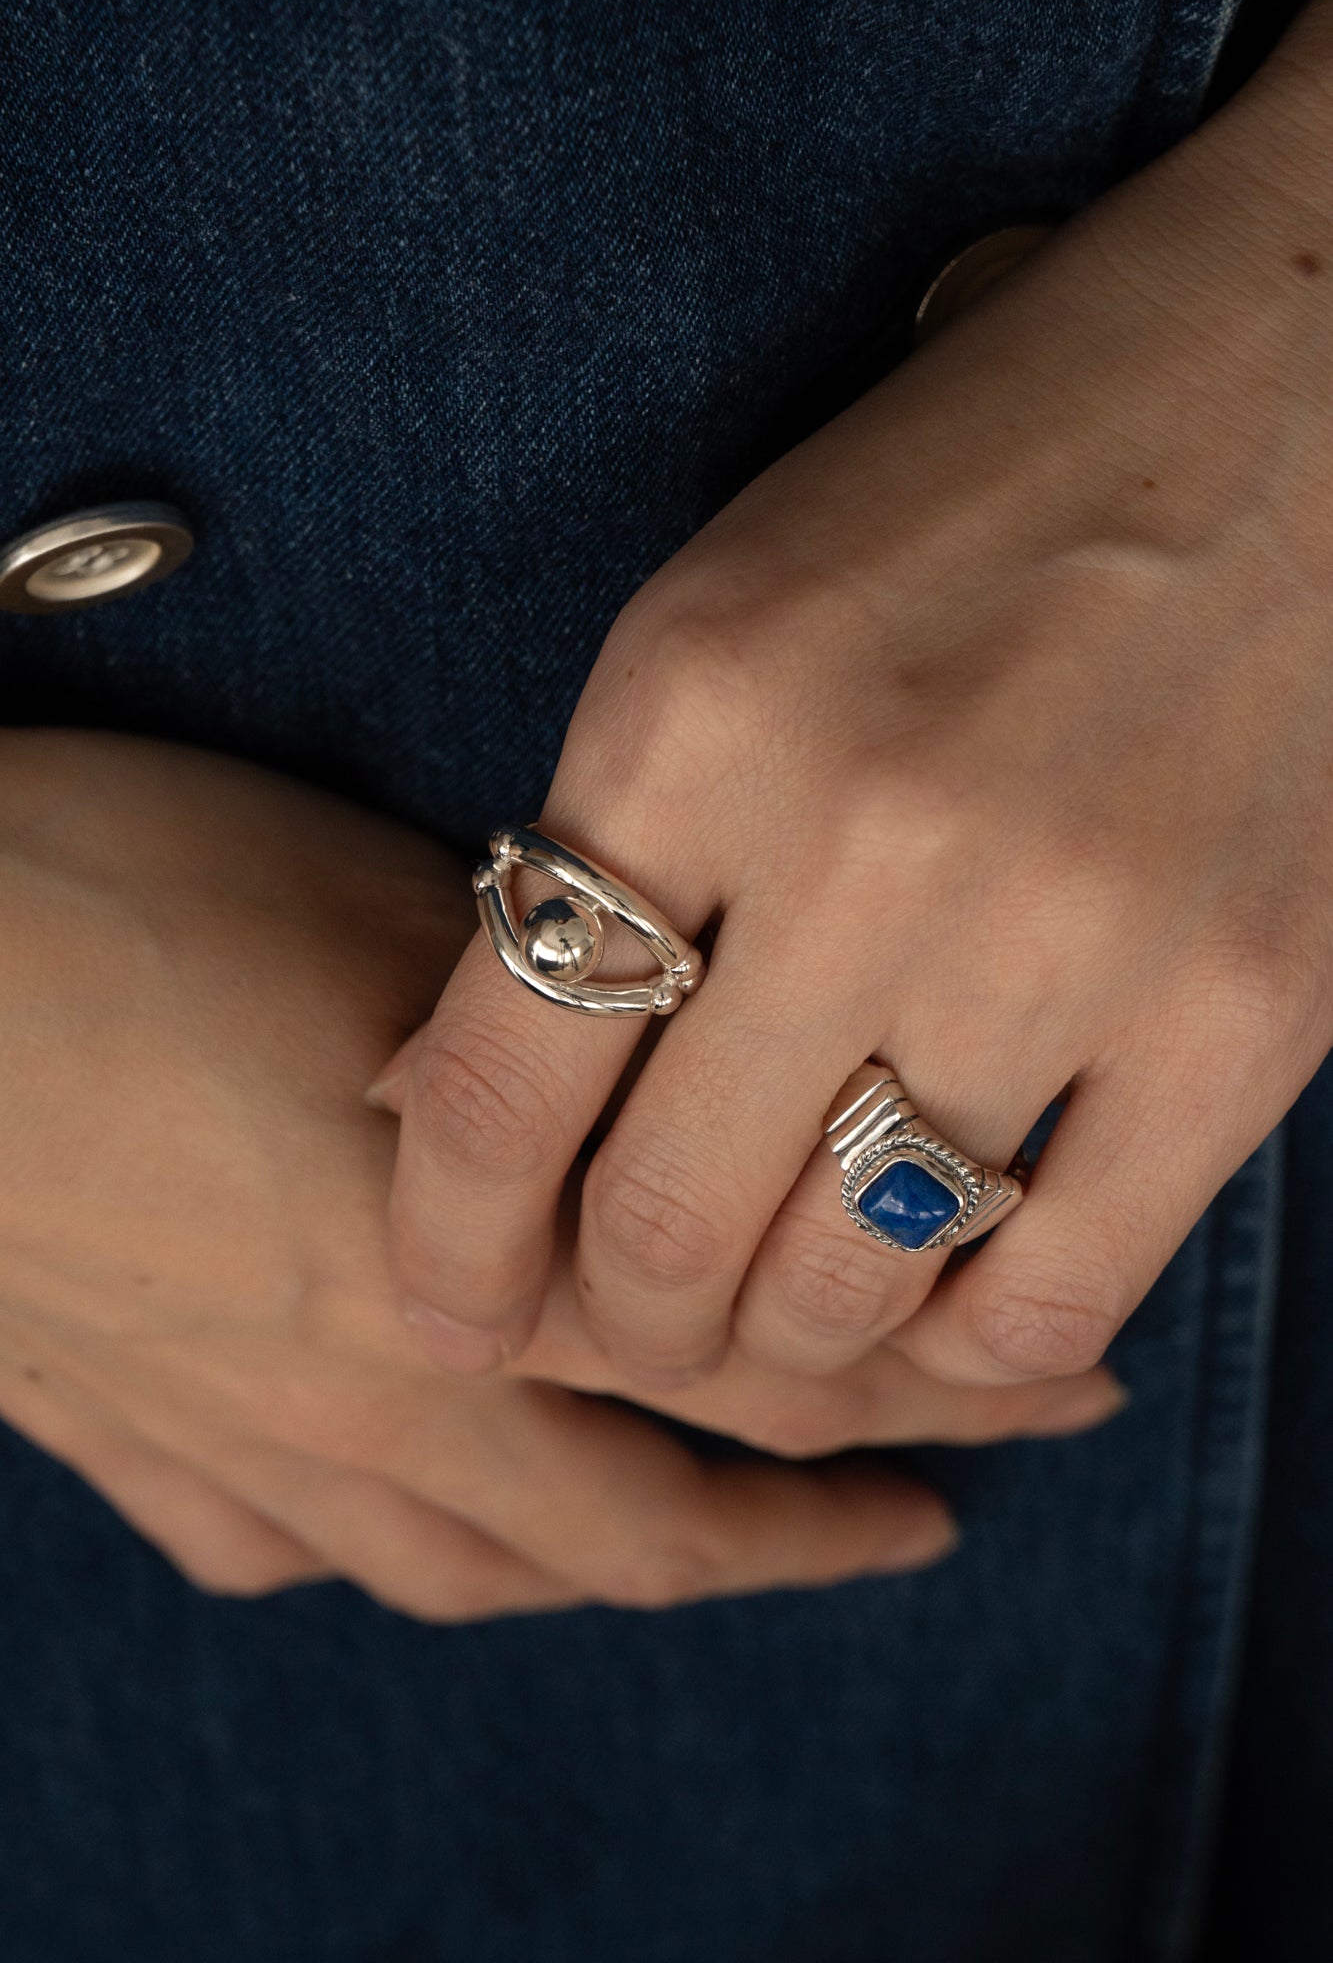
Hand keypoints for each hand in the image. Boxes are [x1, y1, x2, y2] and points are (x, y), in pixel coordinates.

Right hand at [0, 731, 1117, 1616]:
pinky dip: (387, 1553)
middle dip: (808, 1532)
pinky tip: (412, 1528)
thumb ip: (534, 1026)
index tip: (1046, 1390)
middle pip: (641, 1523)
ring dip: (619, 1569)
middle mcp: (373, 1393)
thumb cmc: (102, 894)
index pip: (756, 1369)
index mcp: (467, 1266)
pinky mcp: (119, 1436)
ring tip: (708, 1546)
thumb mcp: (379, 909)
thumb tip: (639, 1049)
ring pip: (475, 1571)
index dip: (926, 1393)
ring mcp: (238, 1438)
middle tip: (922, 1520)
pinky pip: (286, 1552)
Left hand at [381, 2, 1332, 1392]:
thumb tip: (446, 1100)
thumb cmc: (971, 496)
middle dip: (617, 1326)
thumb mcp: (723, 622)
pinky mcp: (1249, 1008)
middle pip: (665, 1225)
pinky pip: (1054, 1297)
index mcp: (696, 714)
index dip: (449, 1244)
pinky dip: (971, 1344)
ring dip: (785, 1346)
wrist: (1299, 391)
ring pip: (848, 1290)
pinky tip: (946, 1290)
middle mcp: (868, 836)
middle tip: (627, 1324)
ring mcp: (1072, 932)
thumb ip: (598, 857)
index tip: (448, 1312)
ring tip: (782, 1310)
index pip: (499, 1076)